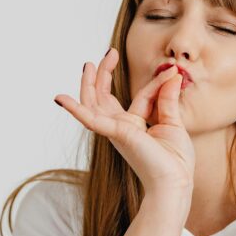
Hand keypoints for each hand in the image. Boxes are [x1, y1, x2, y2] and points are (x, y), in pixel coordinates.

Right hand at [54, 48, 194, 198]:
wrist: (174, 183)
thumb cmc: (174, 162)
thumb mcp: (174, 122)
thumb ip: (168, 99)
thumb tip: (172, 74)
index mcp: (134, 126)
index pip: (141, 96)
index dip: (158, 82)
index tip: (173, 72)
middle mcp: (121, 127)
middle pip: (104, 98)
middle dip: (103, 75)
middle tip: (110, 53)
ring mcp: (116, 130)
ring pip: (93, 104)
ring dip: (88, 84)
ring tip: (88, 64)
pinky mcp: (116, 133)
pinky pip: (91, 120)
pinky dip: (75, 110)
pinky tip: (60, 99)